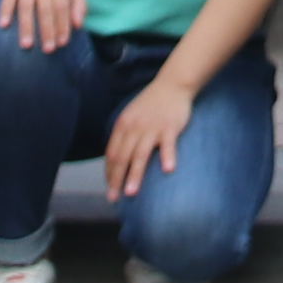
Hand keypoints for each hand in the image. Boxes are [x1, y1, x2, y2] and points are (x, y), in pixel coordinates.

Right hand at [0, 0, 84, 52]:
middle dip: (47, 30)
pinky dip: (4, 11)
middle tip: (48, 50)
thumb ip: (80, 4)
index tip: (62, 44)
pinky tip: (3, 26)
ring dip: (26, 26)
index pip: (62, 5)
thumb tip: (79, 25)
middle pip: (45, 7)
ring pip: (25, 5)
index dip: (63, 24)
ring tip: (27, 46)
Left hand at [104, 74, 202, 195]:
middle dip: (116, 180)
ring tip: (131, 193)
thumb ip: (124, 135)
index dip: (109, 173)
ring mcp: (151, 128)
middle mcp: (134, 127)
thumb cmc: (152, 104)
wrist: (172, 84)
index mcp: (122, 125)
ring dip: (135, 175)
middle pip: (122, 158)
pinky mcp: (169, 127)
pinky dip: (167, 157)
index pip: (112, 153)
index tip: (110, 189)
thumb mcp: (131, 116)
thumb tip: (117, 158)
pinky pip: (167, 144)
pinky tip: (168, 170)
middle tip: (114, 198)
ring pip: (140, 155)